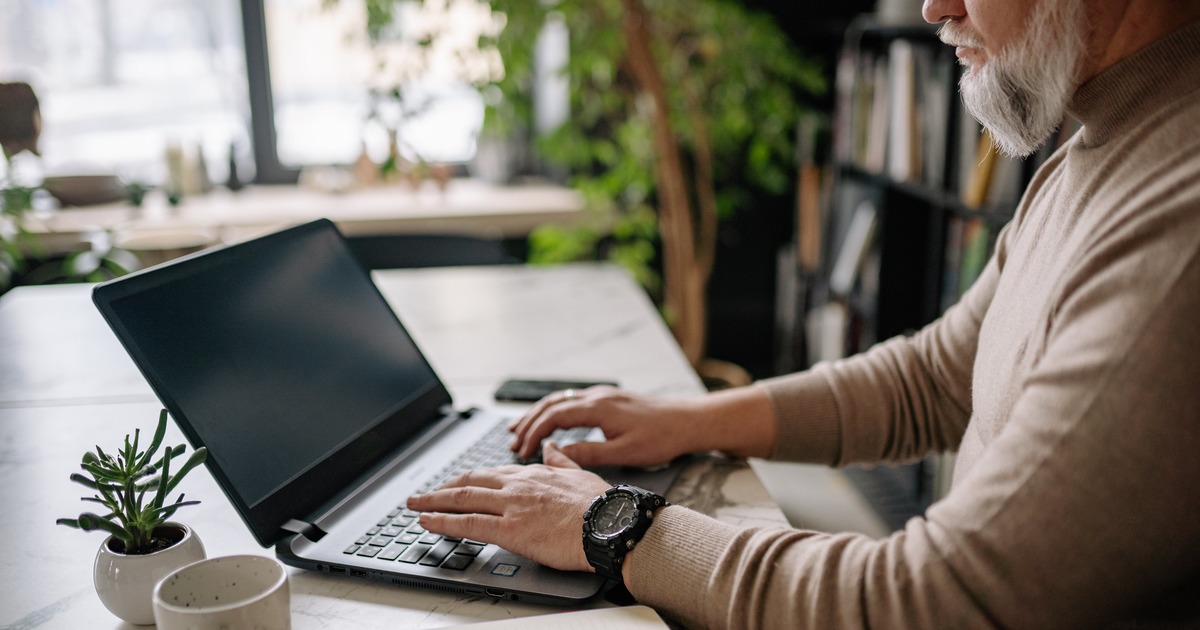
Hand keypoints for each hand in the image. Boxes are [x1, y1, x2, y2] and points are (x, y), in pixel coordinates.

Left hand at [406, 442, 609, 571]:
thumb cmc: (602, 504)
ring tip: (414, 504)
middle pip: (469, 483)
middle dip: (442, 487)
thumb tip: (550, 446)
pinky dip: (441, 521)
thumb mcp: (581, 472)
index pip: (492, 473)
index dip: (470, 478)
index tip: (457, 482)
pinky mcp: (509, 529)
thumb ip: (562, 459)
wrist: (611, 523)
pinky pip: (466, 524)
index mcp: (534, 473)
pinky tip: (426, 521)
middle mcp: (517, 485)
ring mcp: (511, 506)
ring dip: (432, 501)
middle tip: (423, 492)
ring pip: (461, 499)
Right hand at [508, 386, 704, 467]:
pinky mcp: (610, 399)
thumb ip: (590, 453)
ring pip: (561, 400)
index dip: (533, 433)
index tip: (521, 451)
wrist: (688, 421)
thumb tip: (558, 455)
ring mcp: (603, 395)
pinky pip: (573, 401)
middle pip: (551, 405)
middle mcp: (597, 396)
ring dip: (539, 415)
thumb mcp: (625, 453)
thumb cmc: (661, 438)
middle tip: (512, 442)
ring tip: (520, 430)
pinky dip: (555, 412)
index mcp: (598, 408)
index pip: (554, 417)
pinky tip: (552, 423)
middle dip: (528, 423)